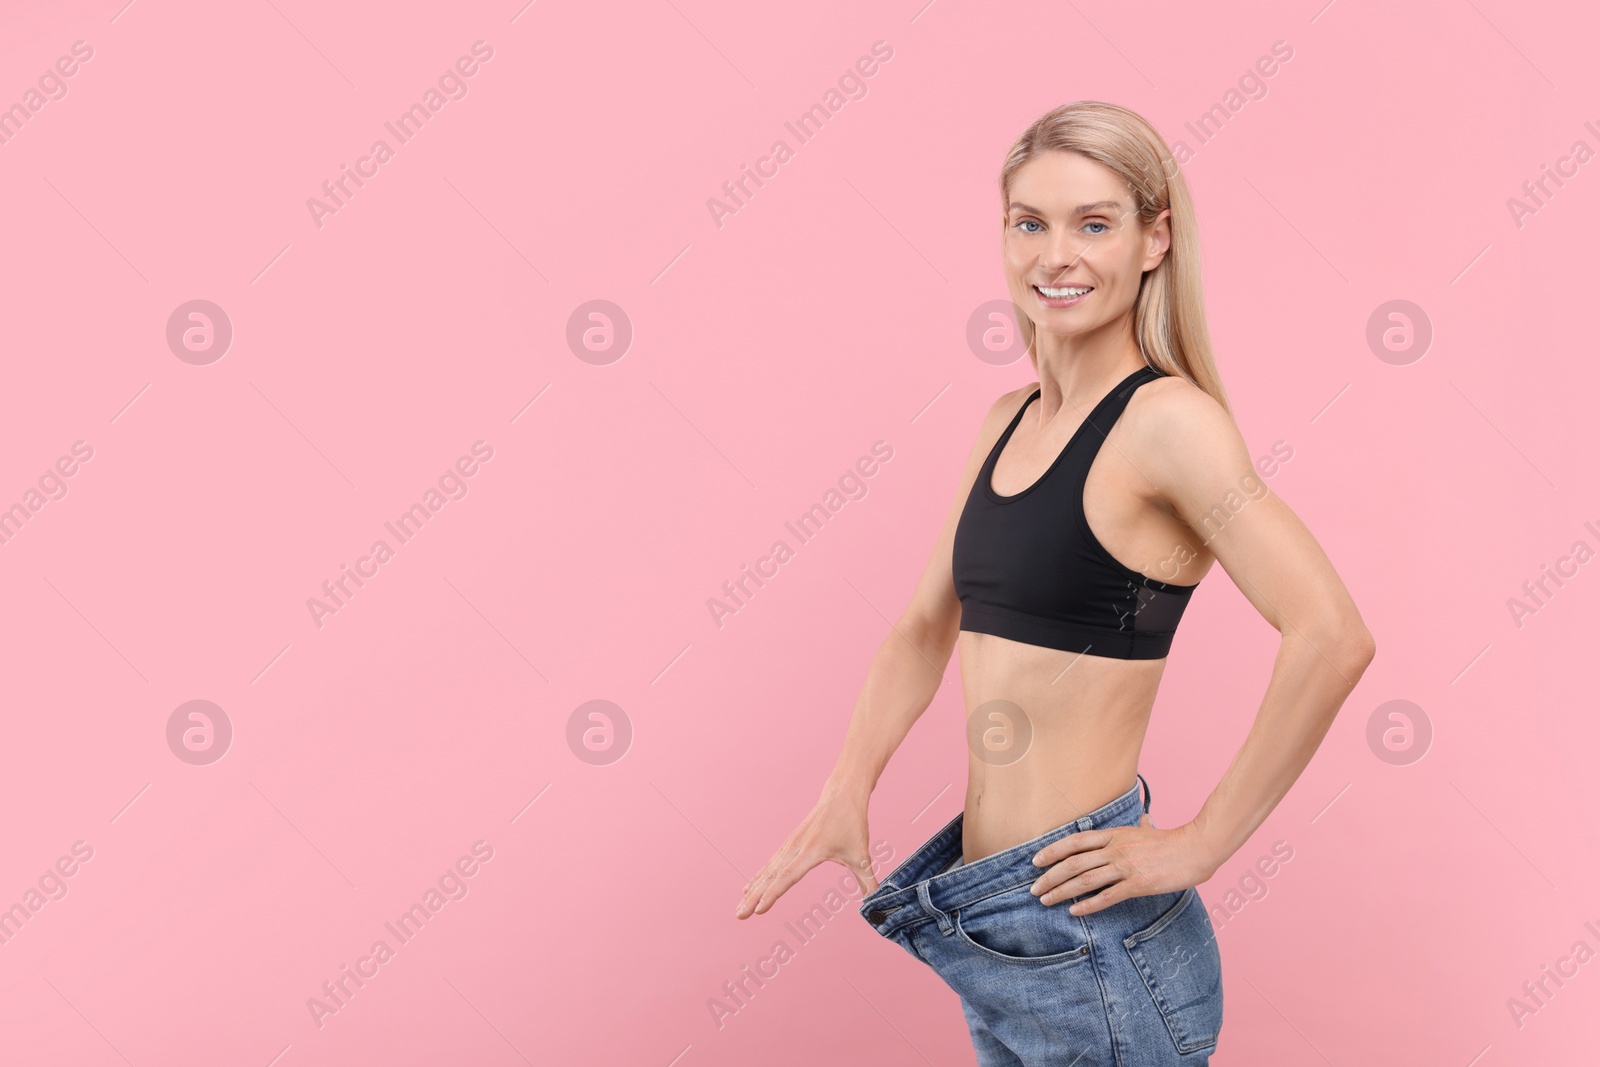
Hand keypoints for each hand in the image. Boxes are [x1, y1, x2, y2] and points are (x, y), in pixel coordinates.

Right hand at [734, 786, 876, 919]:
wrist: (841, 795)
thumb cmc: (852, 824)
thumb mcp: (862, 856)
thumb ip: (867, 882)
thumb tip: (876, 904)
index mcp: (812, 851)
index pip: (788, 877)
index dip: (773, 894)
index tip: (759, 910)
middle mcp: (796, 848)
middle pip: (771, 877)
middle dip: (754, 898)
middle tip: (739, 916)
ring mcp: (790, 845)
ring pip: (767, 871)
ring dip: (752, 891)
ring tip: (740, 908)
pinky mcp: (789, 844)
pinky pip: (770, 864)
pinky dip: (758, 878)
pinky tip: (748, 889)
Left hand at [1028, 814, 1215, 916]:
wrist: (1196, 848)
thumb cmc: (1174, 841)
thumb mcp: (1150, 829)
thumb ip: (1142, 827)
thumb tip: (1145, 819)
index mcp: (1114, 835)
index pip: (1075, 841)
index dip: (1053, 851)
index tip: (1036, 861)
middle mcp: (1114, 849)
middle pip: (1073, 862)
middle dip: (1050, 876)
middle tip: (1034, 888)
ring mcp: (1125, 866)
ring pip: (1085, 879)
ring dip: (1062, 891)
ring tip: (1046, 900)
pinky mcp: (1137, 884)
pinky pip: (1107, 896)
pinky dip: (1088, 905)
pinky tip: (1075, 911)